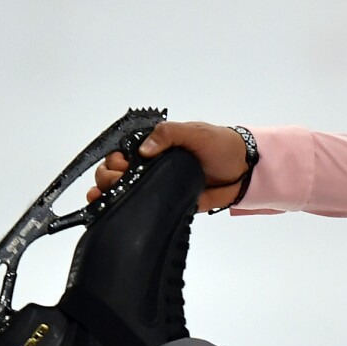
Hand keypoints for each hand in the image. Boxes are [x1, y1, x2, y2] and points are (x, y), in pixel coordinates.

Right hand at [88, 120, 251, 212]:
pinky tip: (108, 212)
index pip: (121, 154)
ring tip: (102, 198)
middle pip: (116, 174)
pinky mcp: (168, 204)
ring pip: (124, 192)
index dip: (115, 161)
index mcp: (153, 147)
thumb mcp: (194, 133)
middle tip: (117, 182)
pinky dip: (125, 211)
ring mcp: (157, 186)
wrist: (244, 170)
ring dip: (108, 194)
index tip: (120, 166)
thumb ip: (169, 134)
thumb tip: (144, 150)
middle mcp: (151, 167)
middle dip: (108, 178)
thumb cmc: (219, 145)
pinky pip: (144, 209)